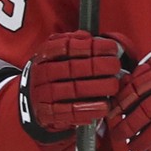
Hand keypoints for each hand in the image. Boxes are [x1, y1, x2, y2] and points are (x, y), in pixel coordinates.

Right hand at [18, 31, 128, 146]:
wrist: (35, 99)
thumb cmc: (55, 74)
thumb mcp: (58, 54)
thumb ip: (72, 42)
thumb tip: (88, 37)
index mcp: (44, 55)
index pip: (65, 47)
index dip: (89, 46)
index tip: (110, 47)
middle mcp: (41, 73)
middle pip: (70, 68)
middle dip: (96, 66)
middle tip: (115, 65)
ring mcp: (43, 94)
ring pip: (71, 90)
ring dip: (95, 88)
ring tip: (113, 86)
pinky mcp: (47, 113)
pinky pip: (69, 112)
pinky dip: (87, 110)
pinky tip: (103, 106)